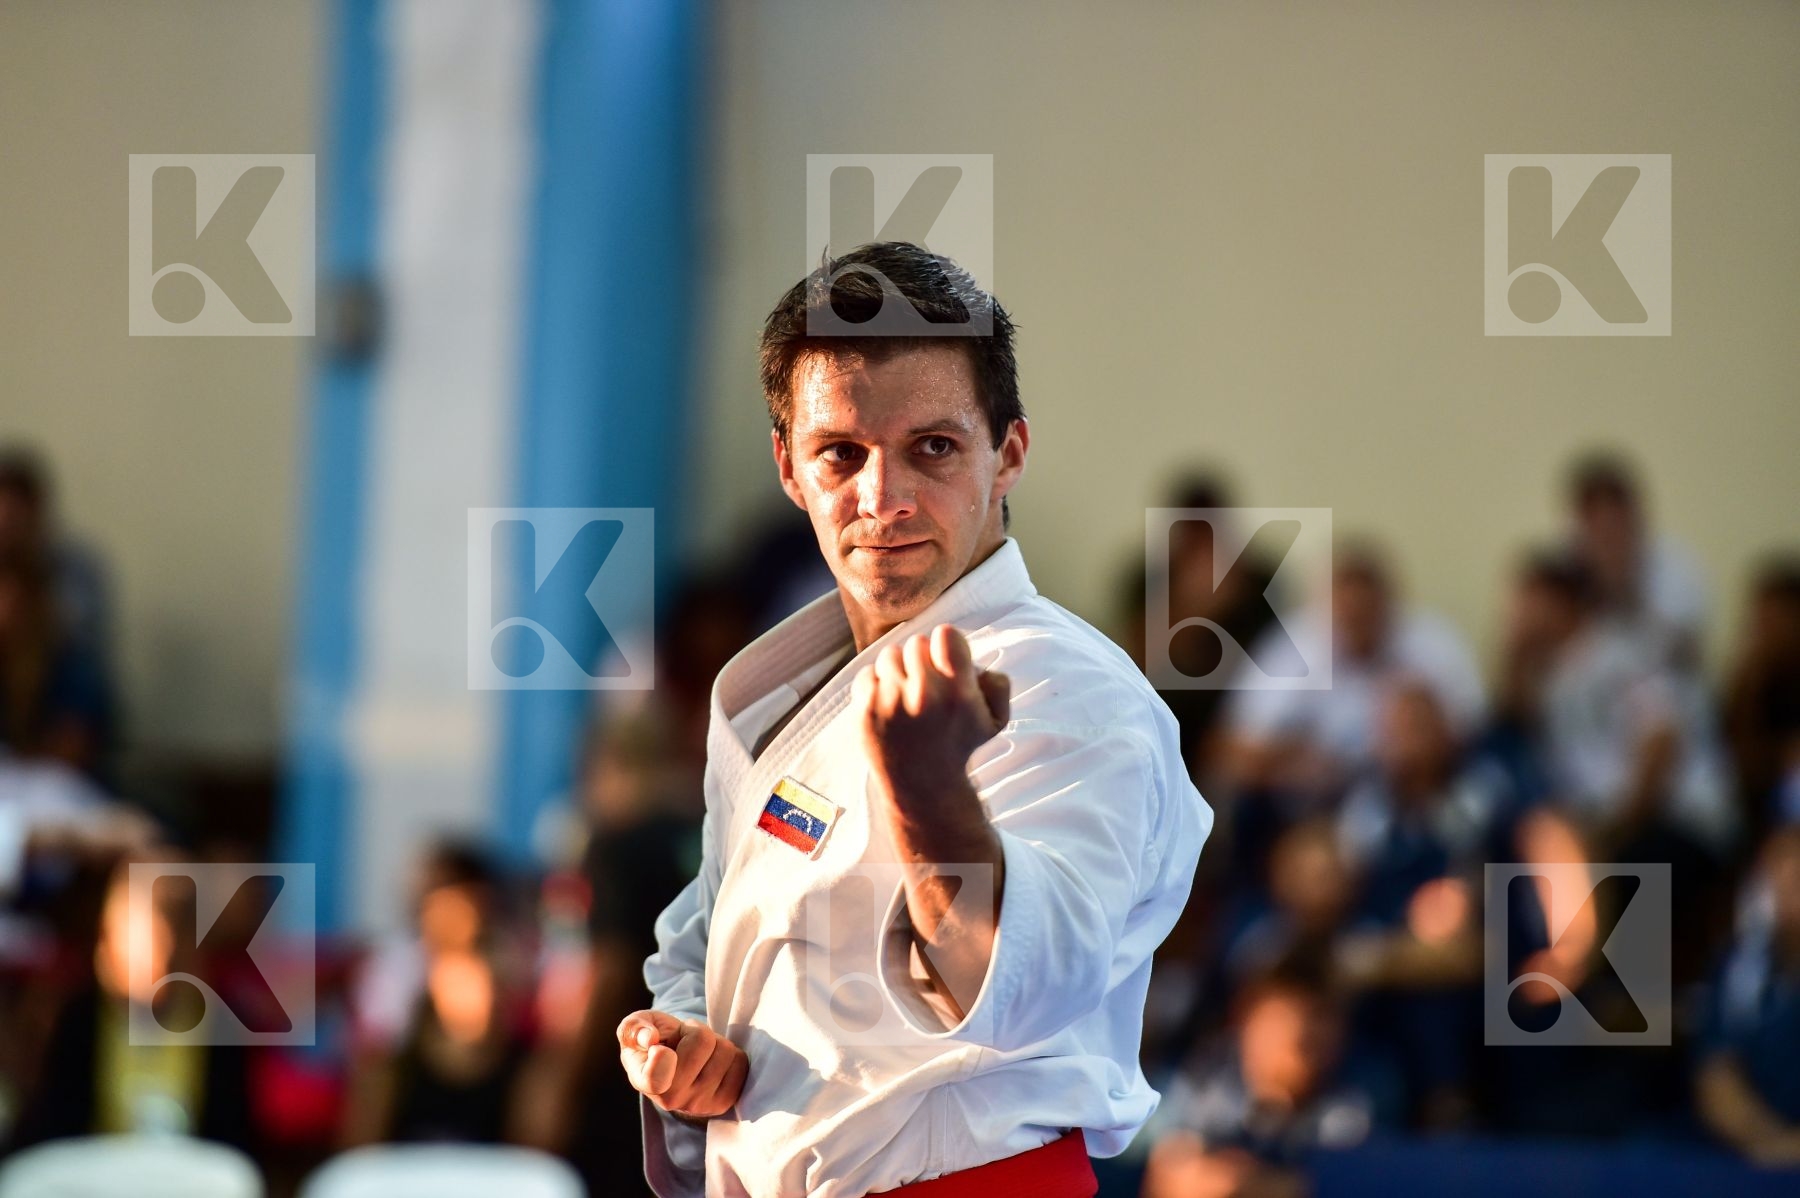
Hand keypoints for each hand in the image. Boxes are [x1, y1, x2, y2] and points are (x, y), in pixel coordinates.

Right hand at [617, 1009, 747, 1118]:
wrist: (676, 1064)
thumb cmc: (654, 1041)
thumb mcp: (636, 1027)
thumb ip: (633, 1027)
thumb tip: (649, 1038)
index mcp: (643, 1080)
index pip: (655, 1078)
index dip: (662, 1061)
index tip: (662, 1049)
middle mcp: (670, 1099)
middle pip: (702, 1042)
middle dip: (696, 1031)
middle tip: (684, 1041)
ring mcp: (698, 1105)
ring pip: (725, 1051)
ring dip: (715, 1043)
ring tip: (699, 1052)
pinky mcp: (723, 1103)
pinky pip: (740, 1064)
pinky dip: (730, 1055)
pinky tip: (713, 1063)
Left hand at [854, 623, 1008, 799]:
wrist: (922, 784)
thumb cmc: (958, 744)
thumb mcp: (995, 719)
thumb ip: (997, 682)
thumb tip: (972, 661)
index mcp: (959, 693)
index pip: (945, 634)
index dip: (946, 644)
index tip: (945, 662)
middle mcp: (925, 696)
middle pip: (916, 643)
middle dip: (922, 660)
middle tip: (926, 685)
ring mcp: (891, 702)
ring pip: (890, 655)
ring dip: (898, 671)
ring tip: (906, 696)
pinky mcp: (865, 711)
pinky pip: (867, 673)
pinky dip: (876, 686)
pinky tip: (888, 706)